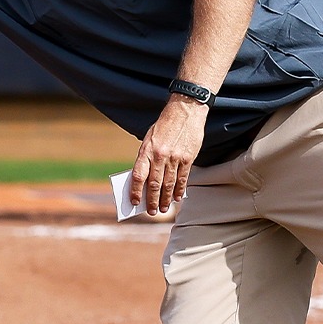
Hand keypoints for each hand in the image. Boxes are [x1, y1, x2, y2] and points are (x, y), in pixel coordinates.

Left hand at [132, 96, 206, 214]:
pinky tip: (176, 198)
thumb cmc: (164, 127)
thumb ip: (146, 159)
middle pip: (154, 184)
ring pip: (169, 184)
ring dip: (165, 199)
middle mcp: (160, 155)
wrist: (185, 112)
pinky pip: (183, 178)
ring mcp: (175, 158)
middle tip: (152, 212)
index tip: (134, 202)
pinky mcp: (188, 158)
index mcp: (146, 150)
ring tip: (164, 208)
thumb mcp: (149, 140)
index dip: (136, 191)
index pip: (138, 176)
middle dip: (152, 200)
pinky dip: (179, 190)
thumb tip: (144, 181)